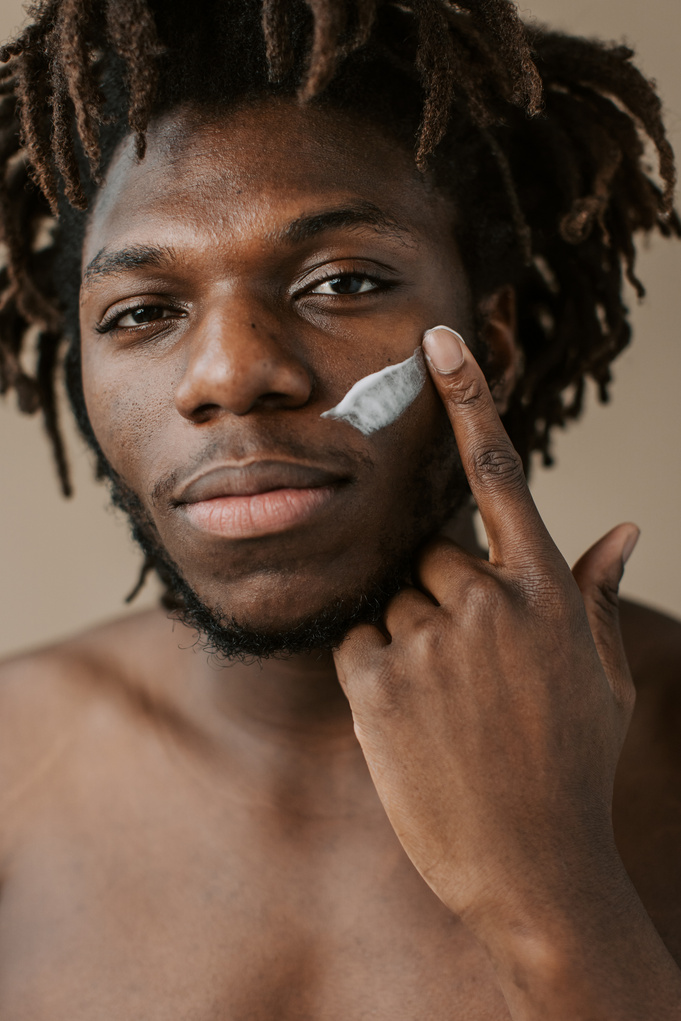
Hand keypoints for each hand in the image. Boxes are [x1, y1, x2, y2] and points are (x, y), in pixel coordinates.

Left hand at [333, 325, 638, 931]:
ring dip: (410, 644)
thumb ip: (596, 595)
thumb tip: (623, 529)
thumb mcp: (601, 679)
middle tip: (468, 674)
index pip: (502, 473)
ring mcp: (433, 643)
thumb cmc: (570, 768)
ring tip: (447, 711)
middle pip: (434, 556)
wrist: (535, 871)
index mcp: (547, 593)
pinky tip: (411, 724)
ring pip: (394, 602)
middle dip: (442, 601)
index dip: (470, 400)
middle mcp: (491, 603)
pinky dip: (376, 675)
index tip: (440, 342)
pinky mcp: (379, 683)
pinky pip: (358, 643)